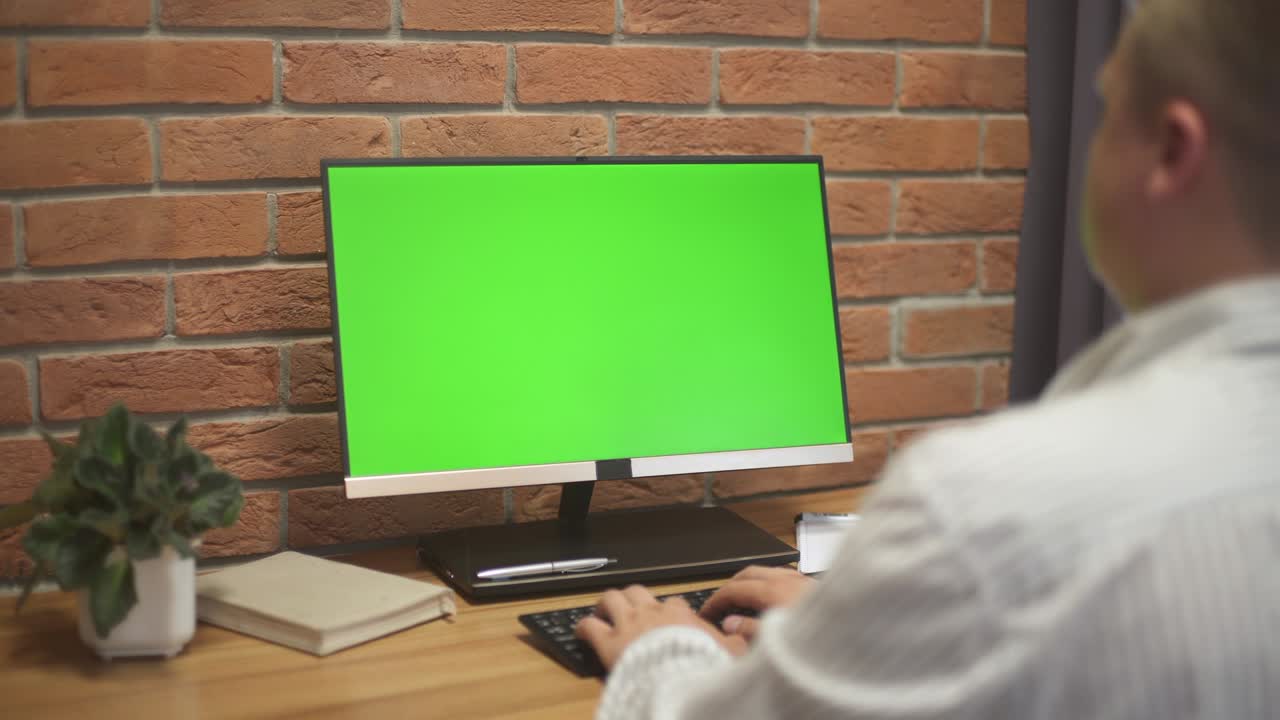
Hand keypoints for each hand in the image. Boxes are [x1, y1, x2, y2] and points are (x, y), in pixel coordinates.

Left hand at [575, 585, 748, 670]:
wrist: (680, 678)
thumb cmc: (702, 666)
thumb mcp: (730, 652)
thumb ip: (734, 642)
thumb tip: (744, 639)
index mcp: (679, 616)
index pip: (672, 603)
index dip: (667, 610)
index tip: (666, 618)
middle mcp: (651, 614)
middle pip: (636, 591)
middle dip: (631, 597)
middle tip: (627, 607)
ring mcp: (628, 625)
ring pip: (610, 599)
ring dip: (605, 604)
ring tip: (602, 610)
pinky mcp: (608, 642)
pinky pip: (588, 627)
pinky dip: (582, 627)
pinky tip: (580, 631)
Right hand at [699, 565, 815, 642]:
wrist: (860, 627)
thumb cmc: (822, 635)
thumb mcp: (777, 640)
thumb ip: (749, 631)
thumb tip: (730, 624)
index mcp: (773, 589)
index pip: (734, 589)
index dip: (716, 600)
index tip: (706, 612)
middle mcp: (787, 579)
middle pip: (747, 573)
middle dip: (729, 586)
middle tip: (719, 604)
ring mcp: (802, 579)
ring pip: (765, 572)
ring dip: (749, 583)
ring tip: (741, 602)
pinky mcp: (813, 585)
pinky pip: (782, 576)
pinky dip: (767, 584)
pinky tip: (771, 599)